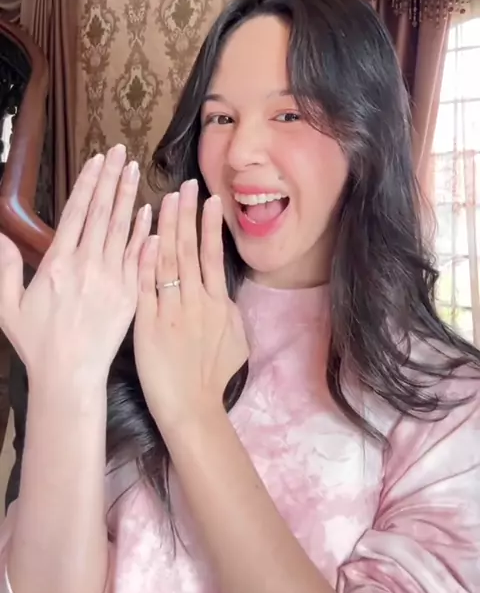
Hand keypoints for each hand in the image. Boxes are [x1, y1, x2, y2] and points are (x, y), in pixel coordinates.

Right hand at [0, 145, 151, 390]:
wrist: (69, 375)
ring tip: (134, 170)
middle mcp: (87, 265)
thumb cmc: (36, 342)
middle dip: (110, 179)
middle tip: (120, 152)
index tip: (96, 160)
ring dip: (128, 196)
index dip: (87, 183)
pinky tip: (150, 211)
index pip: (75, 213)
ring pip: (122, 229)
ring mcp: (112, 278)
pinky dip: (144, 232)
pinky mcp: (130, 294)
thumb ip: (3, 268)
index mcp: (58, 263)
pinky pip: (139, 257)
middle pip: (101, 213)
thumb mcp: (8, 305)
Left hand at [134, 179, 248, 429]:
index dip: (209, 225)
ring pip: (169, 260)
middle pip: (190, 249)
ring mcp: (171, 310)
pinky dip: (146, 261)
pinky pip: (147, 287)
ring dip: (168, 228)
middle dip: (188, 214)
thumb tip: (225, 291)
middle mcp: (197, 300)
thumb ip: (230, 311)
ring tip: (167, 199)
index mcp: (218, 303)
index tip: (209, 198)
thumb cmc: (214, 378)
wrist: (191, 407)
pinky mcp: (148, 323)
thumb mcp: (237, 340)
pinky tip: (145, 237)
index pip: (213, 254)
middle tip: (186, 185)